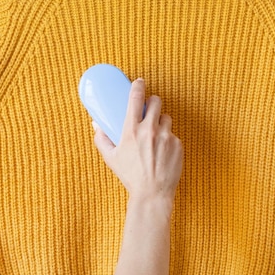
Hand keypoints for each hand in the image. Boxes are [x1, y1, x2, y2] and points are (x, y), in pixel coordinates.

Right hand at [93, 79, 182, 204]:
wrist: (153, 193)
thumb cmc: (131, 176)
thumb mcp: (111, 158)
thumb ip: (102, 139)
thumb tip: (96, 125)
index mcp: (132, 130)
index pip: (135, 99)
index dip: (138, 86)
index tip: (139, 82)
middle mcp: (150, 130)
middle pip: (156, 102)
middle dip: (153, 102)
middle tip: (149, 109)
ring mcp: (166, 136)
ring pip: (166, 117)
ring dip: (161, 121)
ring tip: (155, 135)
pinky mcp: (178, 144)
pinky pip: (173, 134)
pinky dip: (168, 139)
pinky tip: (162, 151)